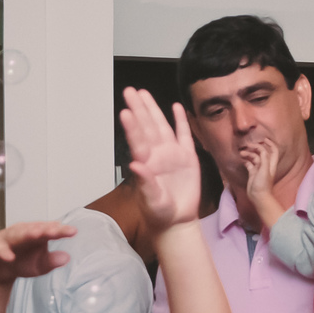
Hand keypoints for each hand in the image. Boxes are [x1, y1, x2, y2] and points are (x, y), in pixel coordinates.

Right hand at [0, 221, 75, 284]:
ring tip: (37, 234)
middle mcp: (24, 233)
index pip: (51, 231)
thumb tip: (66, 257)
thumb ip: (52, 261)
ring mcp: (8, 238)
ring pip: (18, 234)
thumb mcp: (40, 265)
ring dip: (26, 233)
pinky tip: (10, 257)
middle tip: (56, 229)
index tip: (73, 231)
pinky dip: (3, 252)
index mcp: (37, 235)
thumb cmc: (22, 261)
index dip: (61, 231)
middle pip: (36, 229)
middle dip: (46, 228)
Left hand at [119, 88, 199, 232]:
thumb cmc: (160, 213)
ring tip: (144, 93)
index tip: (125, 110)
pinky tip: (176, 107)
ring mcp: (172, 155)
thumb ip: (145, 183)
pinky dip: (180, 121)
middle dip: (139, 109)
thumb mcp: (152, 201)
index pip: (137, 141)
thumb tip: (135, 165)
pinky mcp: (187, 158)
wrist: (177, 221)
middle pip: (147, 127)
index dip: (132, 126)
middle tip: (130, 91)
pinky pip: (184, 136)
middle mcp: (157, 155)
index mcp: (146, 164)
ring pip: (161, 127)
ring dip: (153, 110)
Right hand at [241, 139, 279, 208]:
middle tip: (248, 145)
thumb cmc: (263, 184)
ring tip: (241, 153)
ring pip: (254, 157)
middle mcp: (266, 165)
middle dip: (256, 147)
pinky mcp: (253, 173)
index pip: (273, 151)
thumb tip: (261, 149)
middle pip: (262, 152)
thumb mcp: (265, 170)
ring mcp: (259, 169)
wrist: (258, 197)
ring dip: (249, 154)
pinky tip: (242, 159)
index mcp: (271, 163)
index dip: (270, 144)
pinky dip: (246, 160)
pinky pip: (249, 164)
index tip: (263, 139)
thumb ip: (264, 158)